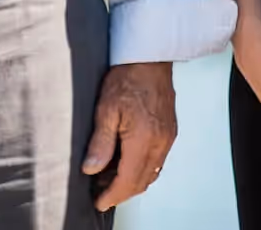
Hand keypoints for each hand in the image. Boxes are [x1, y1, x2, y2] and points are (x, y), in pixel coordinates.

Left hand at [82, 62, 176, 210]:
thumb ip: (100, 143)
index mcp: (144, 140)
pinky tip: (127, 162)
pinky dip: (142, 168)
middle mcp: (160, 143)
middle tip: (101, 193)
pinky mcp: (170, 131)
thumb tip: (91, 169)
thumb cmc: (126, 77)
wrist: (149, 58)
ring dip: (132, 181)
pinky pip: (158, 160)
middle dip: (121, 192)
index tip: (99, 202)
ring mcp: (168, 138)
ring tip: (109, 178)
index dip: (112, 195)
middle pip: (142, 181)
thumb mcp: (105, 110)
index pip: (128, 180)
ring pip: (151, 173)